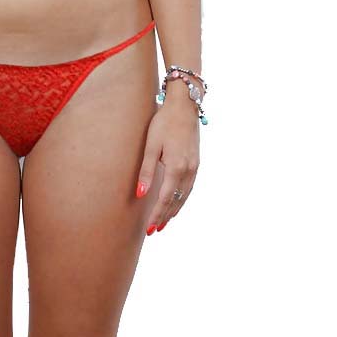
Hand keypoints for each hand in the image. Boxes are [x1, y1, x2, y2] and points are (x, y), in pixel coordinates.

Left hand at [136, 89, 200, 234]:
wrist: (184, 105)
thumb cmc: (164, 122)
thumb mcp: (151, 145)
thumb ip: (146, 171)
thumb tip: (140, 194)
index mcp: (176, 167)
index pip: (165, 199)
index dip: (157, 215)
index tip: (149, 228)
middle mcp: (188, 170)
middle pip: (176, 201)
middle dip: (165, 216)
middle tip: (154, 230)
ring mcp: (195, 167)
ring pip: (185, 196)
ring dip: (174, 210)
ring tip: (164, 221)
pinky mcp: (196, 161)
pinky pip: (189, 187)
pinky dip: (182, 199)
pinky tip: (176, 202)